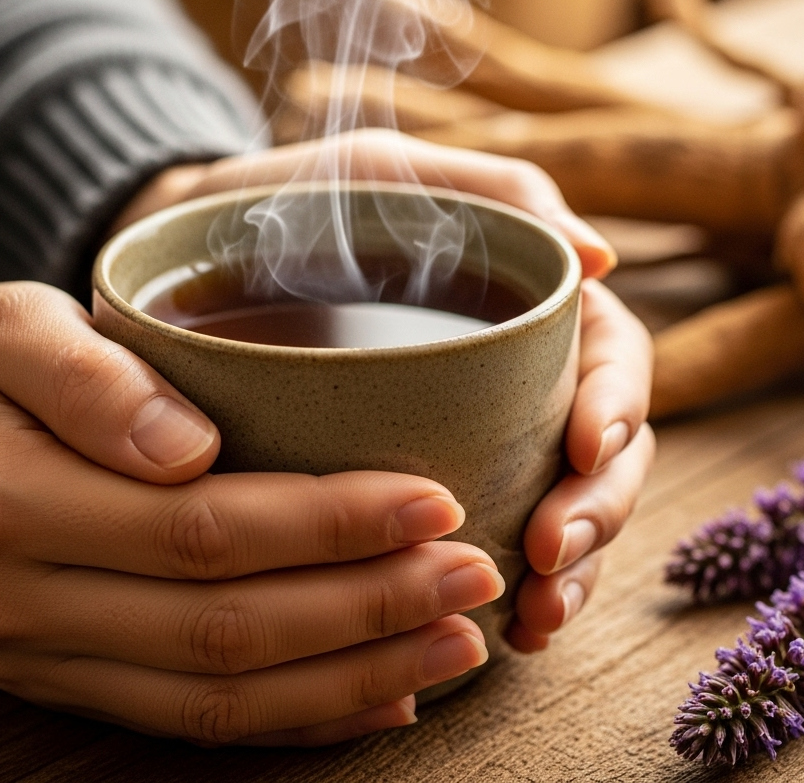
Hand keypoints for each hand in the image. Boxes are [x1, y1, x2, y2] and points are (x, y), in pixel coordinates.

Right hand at [0, 282, 503, 744]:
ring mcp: (48, 660)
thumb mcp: (8, 330)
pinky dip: (299, 720)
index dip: (328, 523)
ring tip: (457, 642)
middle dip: (367, 605)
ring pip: (222, 696)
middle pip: (227, 625)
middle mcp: (24, 602)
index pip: (202, 528)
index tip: (432, 499)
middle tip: (473, 575)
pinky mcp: (74, 684)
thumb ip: (89, 379)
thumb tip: (186, 447)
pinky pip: (195, 725)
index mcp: (8, 501)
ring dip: (353, 674)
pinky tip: (384, 697)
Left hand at [116, 130, 654, 648]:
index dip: (617, 403)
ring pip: (561, 508)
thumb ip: (491, 190)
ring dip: (569, 569)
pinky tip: (506, 631)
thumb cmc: (291, 200)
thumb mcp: (380, 171)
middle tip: (552, 549)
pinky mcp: (425, 484)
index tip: (585, 446)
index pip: (609, 356)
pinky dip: (510, 588)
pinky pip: (492, 543)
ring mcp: (478, 434)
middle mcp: (516, 376)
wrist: (187, 257)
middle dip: (597, 505)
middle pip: (603, 449)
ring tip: (535, 616)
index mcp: (523, 302)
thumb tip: (604, 257)